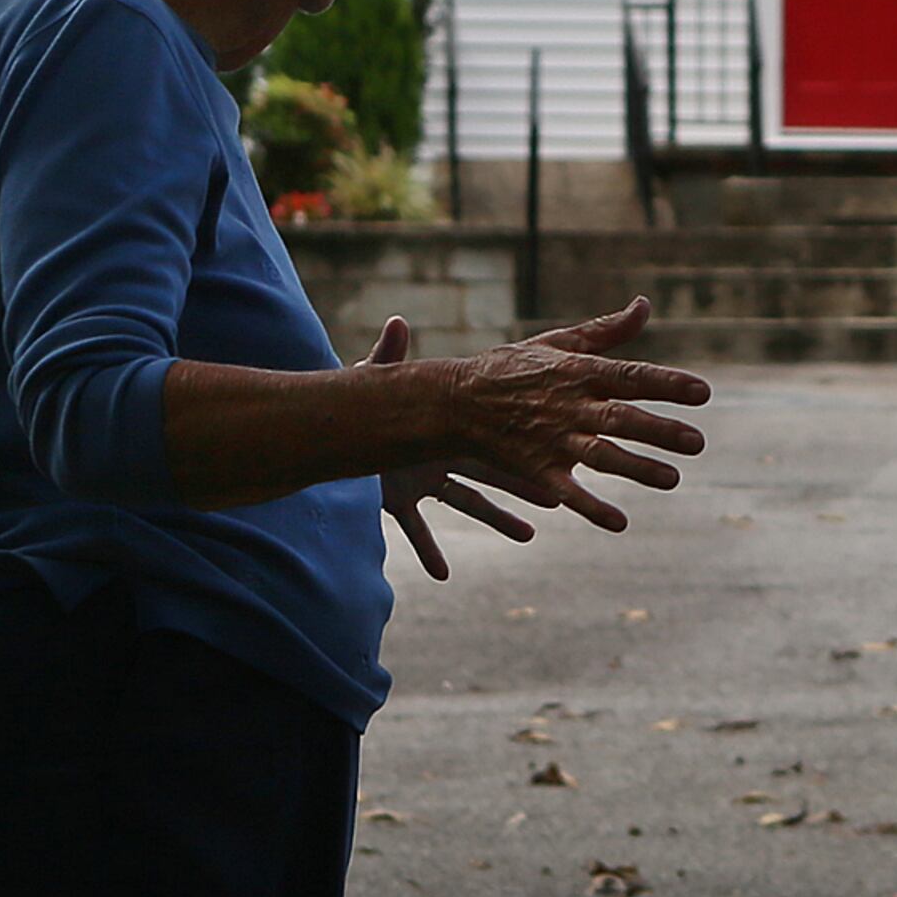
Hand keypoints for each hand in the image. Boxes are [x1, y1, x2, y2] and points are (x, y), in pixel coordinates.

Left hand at [361, 319, 538, 579]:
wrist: (335, 428)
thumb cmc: (360, 398)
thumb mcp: (377, 376)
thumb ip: (388, 353)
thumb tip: (396, 321)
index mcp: (442, 426)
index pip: (490, 435)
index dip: (521, 443)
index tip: (551, 444)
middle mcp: (439, 454)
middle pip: (491, 472)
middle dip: (524, 485)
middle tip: (561, 497)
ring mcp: (421, 480)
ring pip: (466, 504)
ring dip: (497, 520)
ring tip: (530, 536)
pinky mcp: (395, 501)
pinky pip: (417, 529)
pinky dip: (428, 550)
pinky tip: (443, 574)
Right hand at [435, 300, 712, 533]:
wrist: (455, 402)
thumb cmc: (512, 369)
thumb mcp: (557, 342)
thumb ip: (605, 330)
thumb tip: (644, 304)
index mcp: (578, 372)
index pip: (631, 376)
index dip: (667, 384)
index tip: (703, 392)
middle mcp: (569, 406)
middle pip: (621, 418)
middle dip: (659, 430)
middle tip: (698, 443)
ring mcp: (551, 439)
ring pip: (600, 456)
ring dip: (637, 468)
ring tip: (673, 479)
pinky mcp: (534, 468)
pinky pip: (566, 491)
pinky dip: (590, 507)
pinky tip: (618, 523)